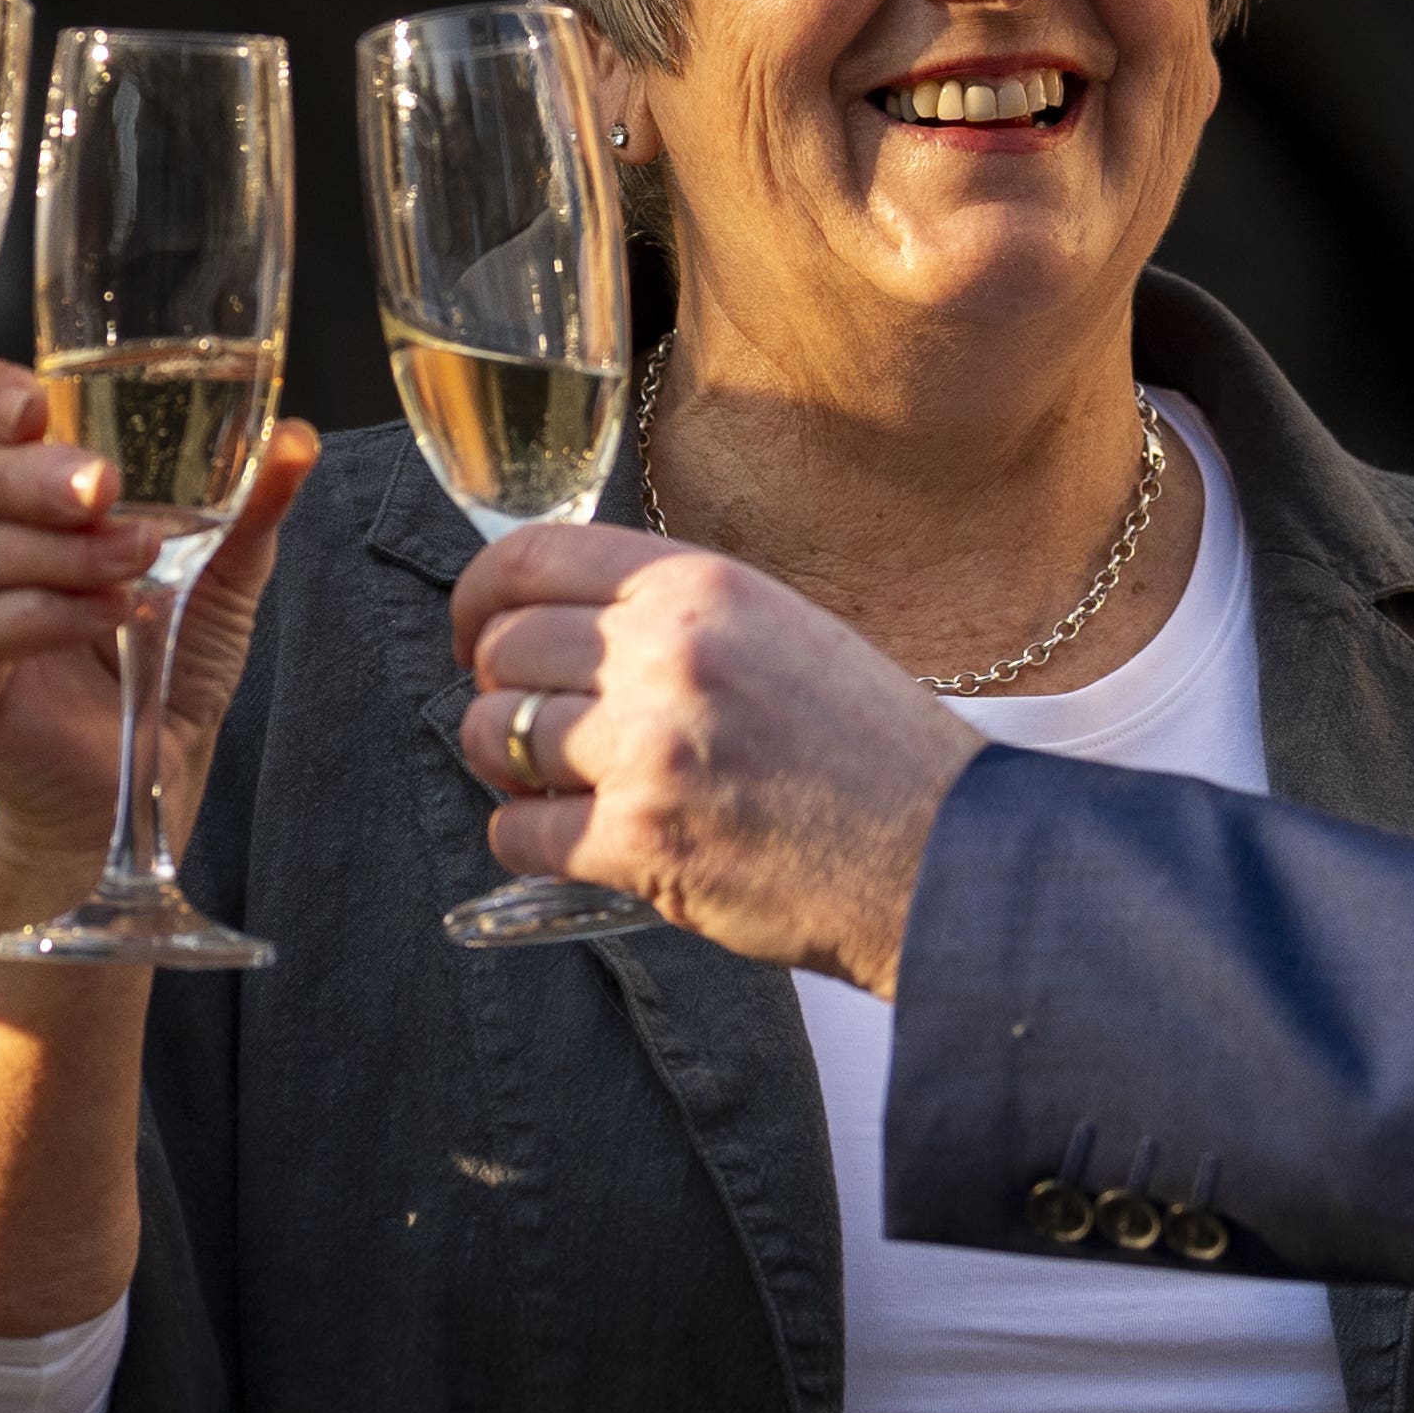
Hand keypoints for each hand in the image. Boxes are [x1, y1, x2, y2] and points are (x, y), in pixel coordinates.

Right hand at [0, 358, 320, 888]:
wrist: (147, 770)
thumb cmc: (164, 659)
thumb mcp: (219, 572)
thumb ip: (249, 505)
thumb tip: (298, 439)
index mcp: (10, 488)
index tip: (41, 406)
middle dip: (33, 479)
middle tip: (107, 491)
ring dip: (55, 553)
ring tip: (136, 566)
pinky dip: (39, 615)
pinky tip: (104, 615)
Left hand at [455, 523, 980, 991]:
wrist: (937, 855)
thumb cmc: (868, 750)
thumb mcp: (780, 631)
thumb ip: (675, 614)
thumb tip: (557, 622)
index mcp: (701, 587)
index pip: (531, 557)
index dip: (479, 597)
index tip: (475, 633)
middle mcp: (668, 653)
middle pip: (503, 649)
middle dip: (497, 690)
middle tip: (529, 724)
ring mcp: (649, 748)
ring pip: (490, 736)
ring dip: (506, 765)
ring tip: (556, 783)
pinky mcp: (639, 841)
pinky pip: (517, 831)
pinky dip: (529, 839)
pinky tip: (577, 840)